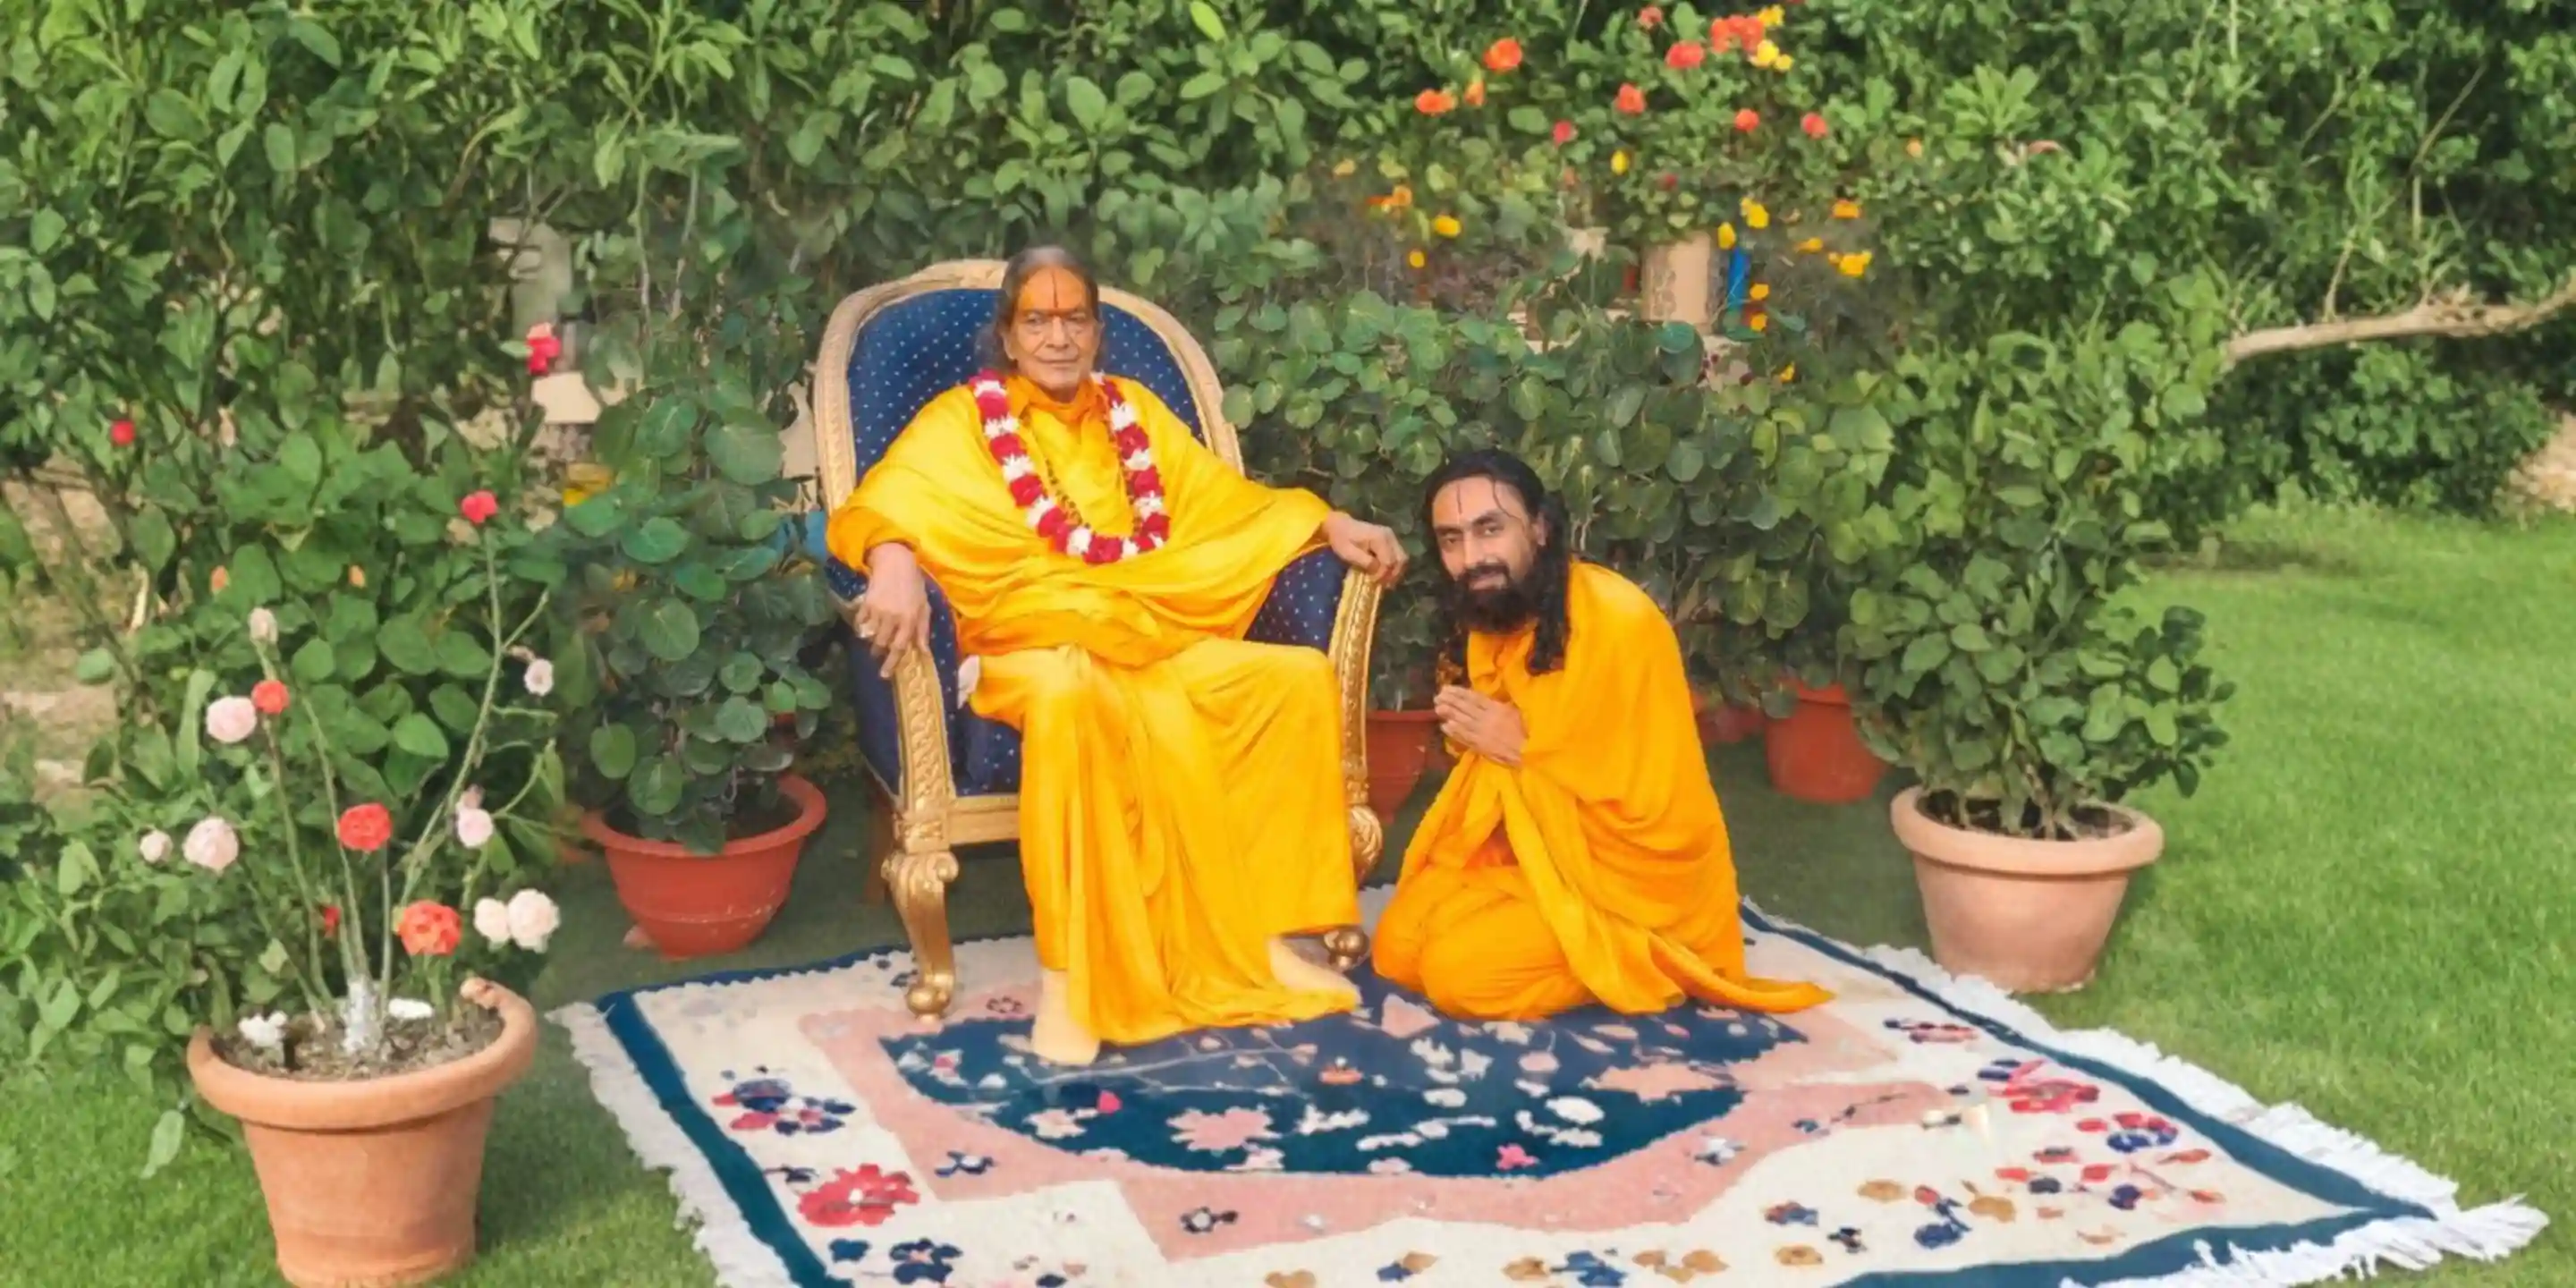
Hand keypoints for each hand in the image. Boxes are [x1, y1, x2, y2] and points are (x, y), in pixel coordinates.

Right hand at [855, 544, 932, 677]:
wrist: (895, 563)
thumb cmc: (914, 586)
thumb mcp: (924, 607)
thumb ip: (923, 630)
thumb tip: (924, 653)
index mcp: (909, 620)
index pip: (900, 647)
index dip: (892, 663)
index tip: (885, 675)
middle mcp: (892, 618)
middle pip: (882, 644)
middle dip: (879, 654)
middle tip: (878, 659)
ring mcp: (877, 611)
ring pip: (870, 636)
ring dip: (871, 643)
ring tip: (873, 644)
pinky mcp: (865, 604)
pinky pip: (860, 622)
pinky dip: (862, 628)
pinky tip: (865, 628)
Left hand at [1323, 511, 1406, 586]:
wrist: (1340, 526)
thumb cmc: (1342, 540)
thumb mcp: (1349, 553)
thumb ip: (1366, 562)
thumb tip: (1378, 572)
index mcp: (1379, 538)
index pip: (1389, 561)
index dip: (1383, 575)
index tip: (1373, 582)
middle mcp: (1389, 536)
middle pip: (1400, 560)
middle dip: (1393, 575)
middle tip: (1382, 585)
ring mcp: (1391, 537)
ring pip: (1402, 558)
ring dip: (1395, 572)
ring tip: (1385, 581)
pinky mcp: (1390, 539)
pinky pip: (1398, 555)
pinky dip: (1394, 566)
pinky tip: (1386, 574)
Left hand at [1435, 686, 1525, 766]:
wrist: (1529, 752)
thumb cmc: (1528, 731)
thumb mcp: (1518, 712)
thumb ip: (1504, 704)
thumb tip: (1490, 697)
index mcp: (1498, 709)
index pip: (1475, 699)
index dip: (1460, 693)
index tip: (1448, 688)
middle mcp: (1487, 719)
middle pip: (1465, 709)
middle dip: (1451, 701)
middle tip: (1437, 696)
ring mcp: (1483, 734)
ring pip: (1463, 722)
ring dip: (1449, 715)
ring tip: (1437, 708)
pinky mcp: (1481, 747)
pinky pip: (1465, 738)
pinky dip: (1455, 732)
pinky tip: (1445, 727)